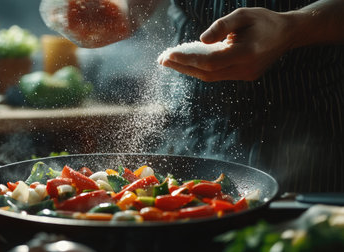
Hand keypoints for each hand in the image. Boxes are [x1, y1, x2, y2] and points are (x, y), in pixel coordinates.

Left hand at [160, 7, 293, 81]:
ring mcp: (244, 75)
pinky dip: (200, 68)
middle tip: (161, 60)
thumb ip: (221, 26)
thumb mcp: (243, 15)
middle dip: (182, 66)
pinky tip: (187, 61)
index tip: (168, 54)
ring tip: (170, 61)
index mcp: (246, 53)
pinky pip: (217, 75)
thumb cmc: (263, 21)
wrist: (287, 34)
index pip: (209, 61)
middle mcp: (245, 69)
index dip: (187, 59)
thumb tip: (200, 40)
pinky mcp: (243, 76)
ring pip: (210, 76)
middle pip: (206, 73)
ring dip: (189, 69)